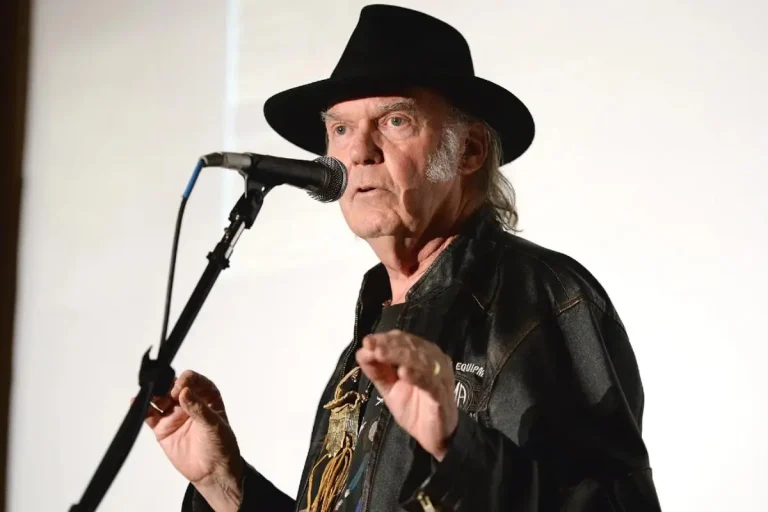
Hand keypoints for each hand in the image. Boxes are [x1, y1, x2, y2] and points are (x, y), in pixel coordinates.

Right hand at [138, 370, 242, 510]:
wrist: (213, 472)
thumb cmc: (221, 445)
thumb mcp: (214, 425)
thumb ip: (198, 408)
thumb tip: (185, 391)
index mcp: (207, 397)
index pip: (194, 381)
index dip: (186, 380)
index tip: (180, 388)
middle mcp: (189, 402)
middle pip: (173, 387)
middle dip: (166, 385)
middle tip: (163, 391)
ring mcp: (175, 414)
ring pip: (160, 399)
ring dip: (153, 394)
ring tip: (148, 395)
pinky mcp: (163, 428)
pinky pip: (150, 415)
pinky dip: (142, 408)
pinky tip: (136, 402)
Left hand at [355, 329, 456, 460]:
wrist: (434, 437)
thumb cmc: (414, 408)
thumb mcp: (390, 388)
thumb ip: (377, 371)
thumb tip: (362, 352)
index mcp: (421, 355)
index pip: (402, 340)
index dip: (384, 339)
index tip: (367, 341)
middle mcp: (433, 360)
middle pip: (410, 347)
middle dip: (389, 345)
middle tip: (371, 345)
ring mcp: (439, 376)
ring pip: (419, 360)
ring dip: (399, 355)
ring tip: (380, 354)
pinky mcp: (442, 394)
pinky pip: (429, 382)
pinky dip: (416, 376)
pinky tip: (403, 372)